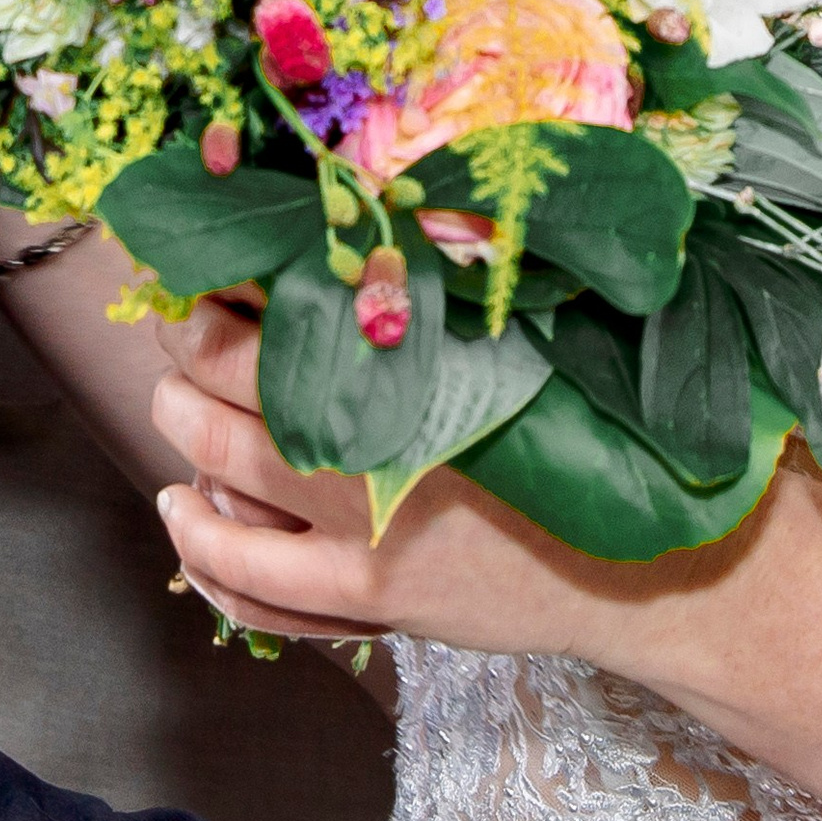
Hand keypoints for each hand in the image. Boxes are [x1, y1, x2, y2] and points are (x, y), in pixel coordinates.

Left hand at [149, 297, 744, 662]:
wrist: (650, 555)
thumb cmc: (589, 424)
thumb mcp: (516, 334)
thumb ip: (433, 285)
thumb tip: (364, 217)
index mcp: (407, 363)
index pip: (270, 309)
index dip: (217, 283)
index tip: (202, 259)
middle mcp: (372, 446)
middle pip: (223, 386)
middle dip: (185, 349)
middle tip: (179, 323)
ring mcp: (366, 533)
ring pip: (222, 481)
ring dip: (181, 435)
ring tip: (171, 406)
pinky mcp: (374, 603)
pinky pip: (254, 588)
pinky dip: (206, 549)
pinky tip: (187, 516)